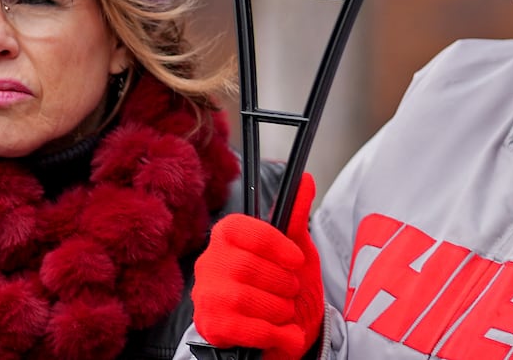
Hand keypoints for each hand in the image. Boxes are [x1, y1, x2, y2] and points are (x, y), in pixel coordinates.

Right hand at [193, 172, 323, 359]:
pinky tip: (285, 333)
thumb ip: (297, 215)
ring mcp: (206, 296)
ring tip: (287, 311)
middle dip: (281, 283)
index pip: (243, 230)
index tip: (296, 260)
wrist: (283, 333)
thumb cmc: (284, 285)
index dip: (275, 246)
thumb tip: (306, 179)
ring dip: (278, 309)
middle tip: (292, 290)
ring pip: (244, 299)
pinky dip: (274, 333)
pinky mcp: (211, 327)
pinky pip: (244, 329)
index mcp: (226, 236)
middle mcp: (208, 263)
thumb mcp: (296, 249)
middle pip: (245, 267)